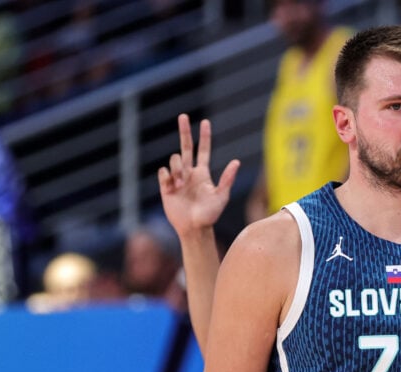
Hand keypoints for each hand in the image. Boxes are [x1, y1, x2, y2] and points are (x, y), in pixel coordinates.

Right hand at [158, 114, 239, 237]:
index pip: (203, 150)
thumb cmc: (210, 215)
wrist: (194, 228)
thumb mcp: (221, 197)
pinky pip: (164, 172)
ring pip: (175, 159)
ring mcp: (177, 178)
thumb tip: (236, 161)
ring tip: (181, 183)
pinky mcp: (166, 186)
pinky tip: (172, 187)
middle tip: (183, 116)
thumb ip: (228, 179)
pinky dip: (168, 176)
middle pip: (185, 146)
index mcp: (203, 173)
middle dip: (184, 131)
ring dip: (178, 167)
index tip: (205, 122)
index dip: (204, 137)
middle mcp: (189, 173)